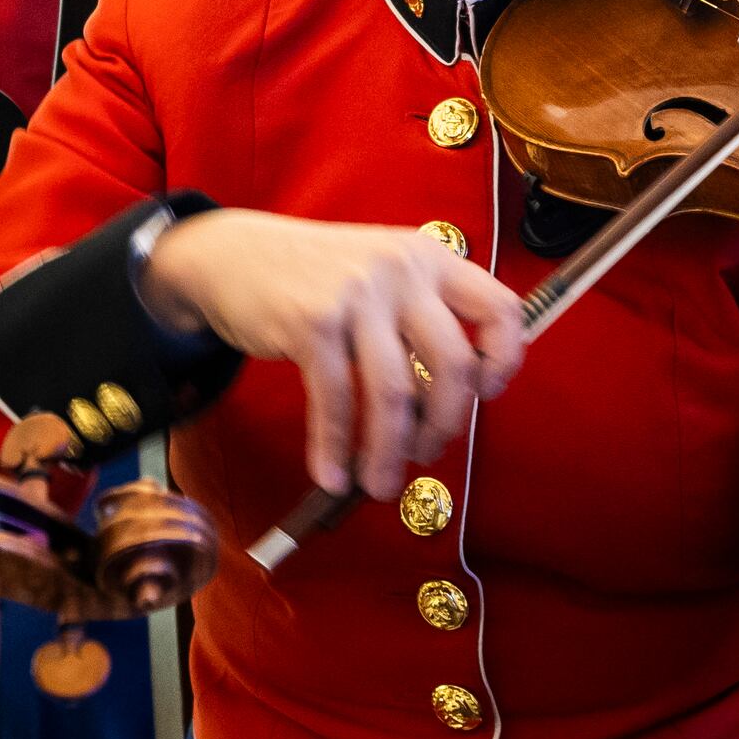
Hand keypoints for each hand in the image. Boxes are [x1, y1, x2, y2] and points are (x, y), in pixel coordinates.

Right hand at [138, 207, 525, 500]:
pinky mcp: (312, 323)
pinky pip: (335, 402)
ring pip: (396, 394)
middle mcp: (401, 271)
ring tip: (379, 483)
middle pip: (454, 365)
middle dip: (446, 425)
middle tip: (426, 452)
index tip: (485, 394)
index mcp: (430, 259)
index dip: (505, 360)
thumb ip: (420, 317)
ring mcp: (357, 295)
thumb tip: (450, 406)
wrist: (233, 255)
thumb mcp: (382, 274)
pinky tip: (332, 475)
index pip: (500, 309)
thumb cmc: (318, 278)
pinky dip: (334, 449)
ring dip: (389, 453)